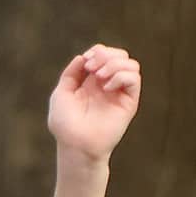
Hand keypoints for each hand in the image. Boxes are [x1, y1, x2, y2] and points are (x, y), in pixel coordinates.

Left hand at [46, 45, 140, 162]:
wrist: (75, 145)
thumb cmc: (65, 125)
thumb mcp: (61, 93)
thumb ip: (71, 73)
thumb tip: (82, 57)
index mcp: (93, 82)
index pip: (105, 54)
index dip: (98, 51)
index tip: (86, 62)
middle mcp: (108, 86)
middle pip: (120, 55)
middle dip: (106, 54)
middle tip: (92, 68)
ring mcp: (119, 94)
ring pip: (131, 64)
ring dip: (114, 63)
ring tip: (100, 77)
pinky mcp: (128, 103)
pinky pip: (134, 79)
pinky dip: (121, 76)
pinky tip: (107, 87)